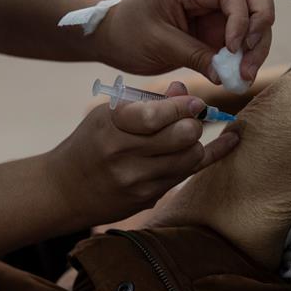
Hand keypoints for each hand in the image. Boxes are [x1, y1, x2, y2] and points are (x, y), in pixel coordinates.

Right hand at [46, 82, 239, 226]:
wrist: (63, 191)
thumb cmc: (90, 143)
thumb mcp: (109, 114)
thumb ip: (148, 102)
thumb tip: (183, 91)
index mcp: (112, 126)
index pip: (157, 115)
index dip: (184, 106)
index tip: (195, 101)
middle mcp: (124, 155)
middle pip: (182, 136)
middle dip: (194, 123)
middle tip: (192, 117)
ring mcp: (137, 181)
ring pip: (190, 158)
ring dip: (196, 143)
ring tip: (189, 134)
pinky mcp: (147, 199)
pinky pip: (185, 175)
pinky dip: (202, 157)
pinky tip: (227, 142)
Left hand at [94, 0, 274, 83]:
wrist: (111, 36)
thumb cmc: (126, 34)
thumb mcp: (157, 45)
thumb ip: (195, 56)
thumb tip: (226, 74)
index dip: (241, 19)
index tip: (232, 49)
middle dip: (260, 23)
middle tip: (249, 56)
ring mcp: (213, 7)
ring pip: (254, 13)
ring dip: (257, 43)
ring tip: (243, 75)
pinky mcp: (215, 26)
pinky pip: (243, 34)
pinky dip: (246, 53)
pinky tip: (238, 75)